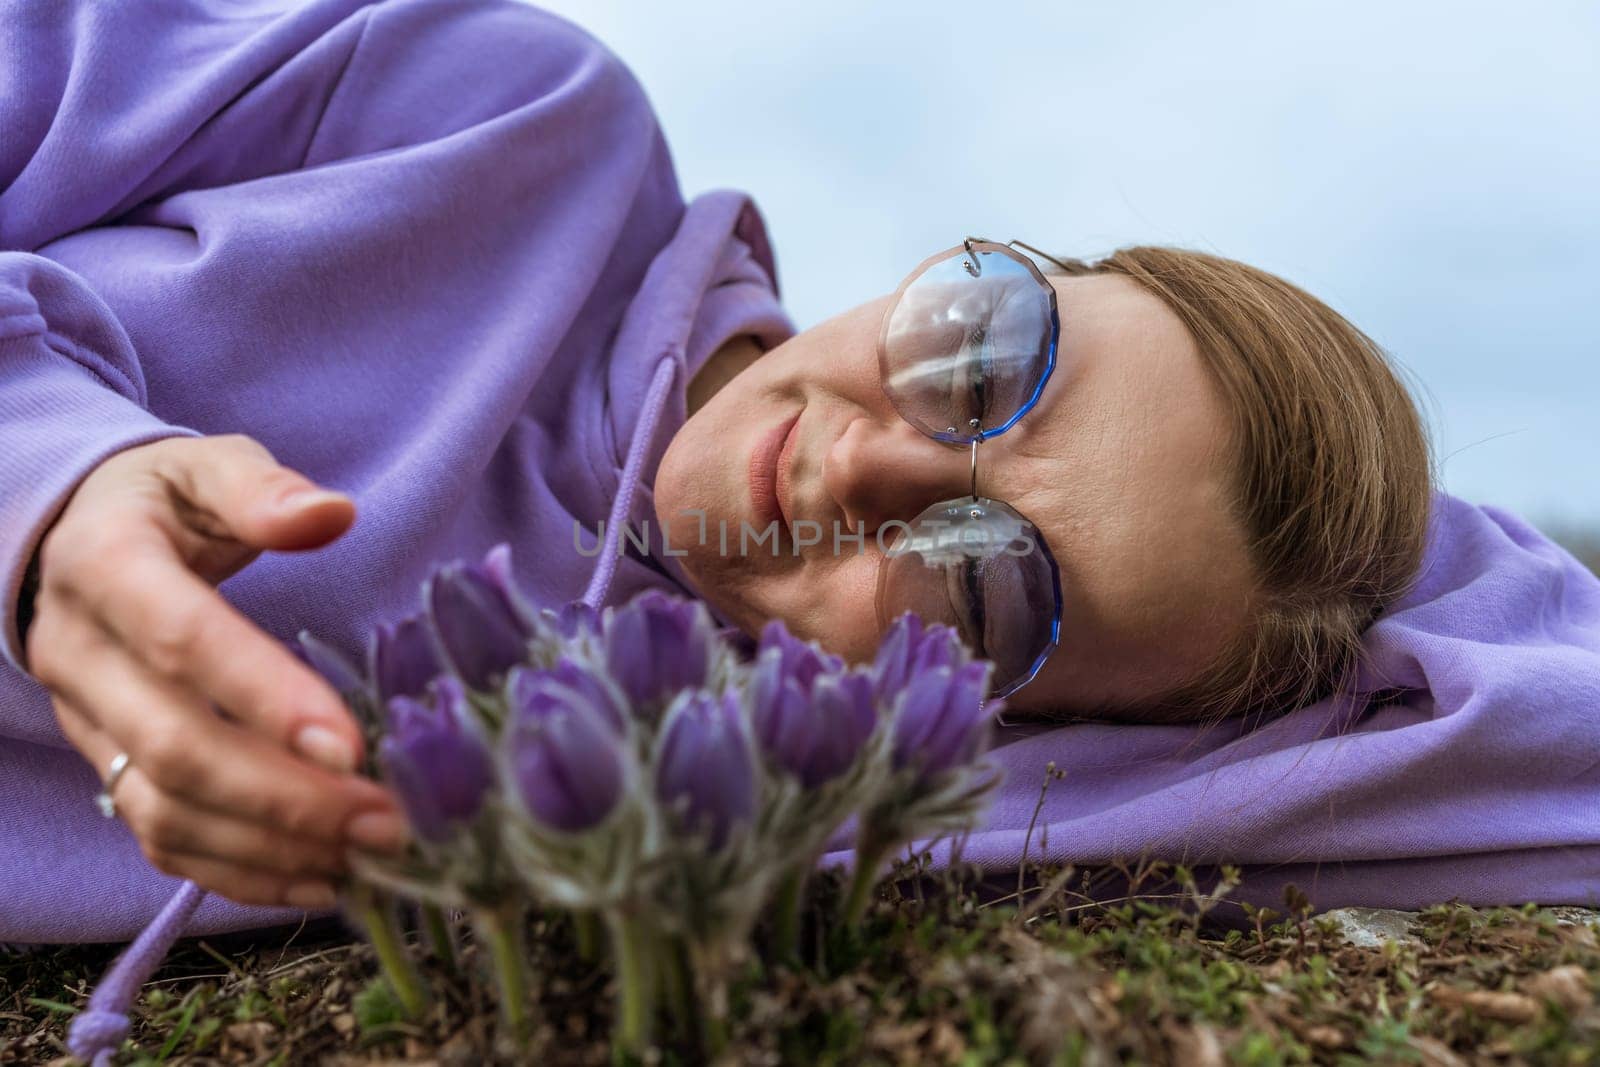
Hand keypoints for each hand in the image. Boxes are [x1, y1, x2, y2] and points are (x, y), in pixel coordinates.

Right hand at [25, 433, 406, 909]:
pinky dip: (239, 871)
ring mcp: (88, 722)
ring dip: (270, 846)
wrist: (71, 543)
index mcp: (105, 566)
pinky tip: (318, 876)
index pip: (181, 641)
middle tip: (385, 819)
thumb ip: (261, 489)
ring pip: (164, 810)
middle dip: (285, 797)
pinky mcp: (106, 766)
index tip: (351, 744)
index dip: (264, 697)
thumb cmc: (163, 502)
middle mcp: (82, 654)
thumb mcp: (204, 467)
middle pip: (174, 747)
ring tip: (367, 854)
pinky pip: (160, 839)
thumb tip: (334, 513)